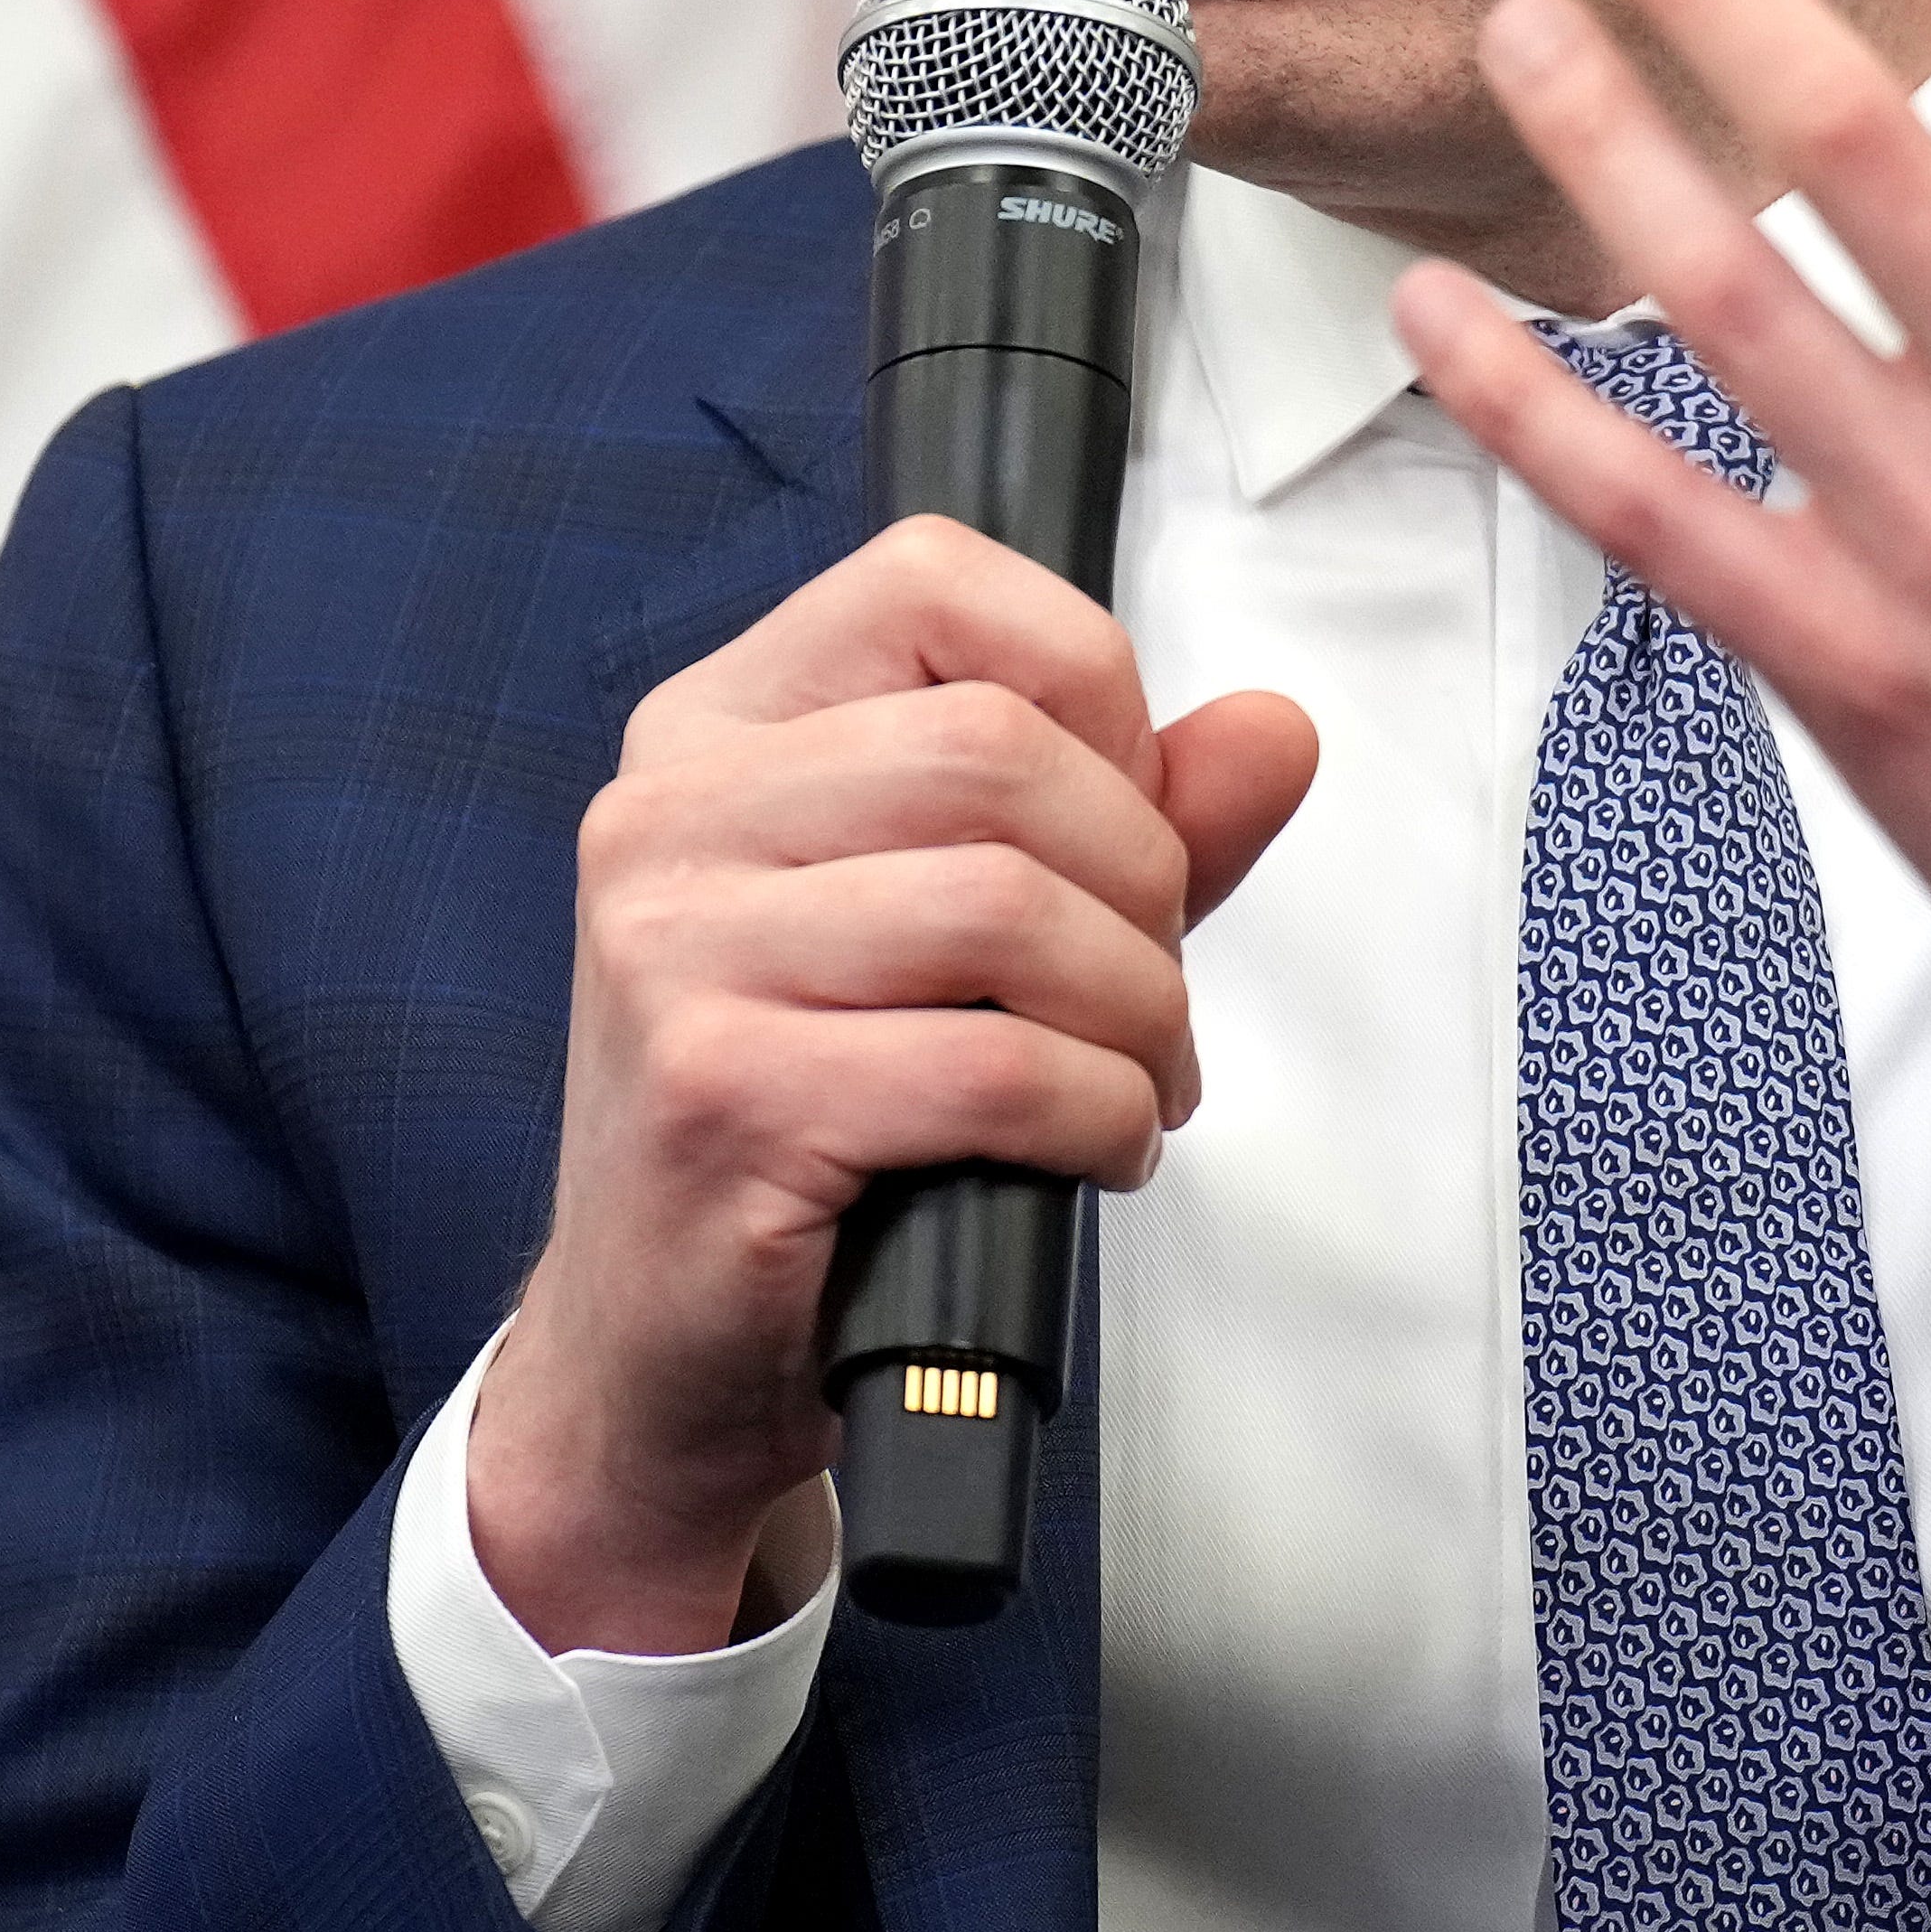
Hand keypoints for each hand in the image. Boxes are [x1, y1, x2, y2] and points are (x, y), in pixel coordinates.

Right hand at [469, 517, 1315, 1657]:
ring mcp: (674, 952)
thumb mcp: (953, 936)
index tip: (1126, 812)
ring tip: (1132, 1080)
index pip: (930, 580)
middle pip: (995, 748)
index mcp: (714, 731)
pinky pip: (992, 1065)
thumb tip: (1272, 732)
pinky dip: (1097, 1113)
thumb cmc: (805, 1124)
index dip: (1085, 683)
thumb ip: (1121, 821)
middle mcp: (668, 815)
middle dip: (1140, 882)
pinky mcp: (720, 1098)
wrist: (658, 1351)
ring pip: (1007, 905)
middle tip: (1151, 994)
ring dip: (1136, 1012)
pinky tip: (1090, 1150)